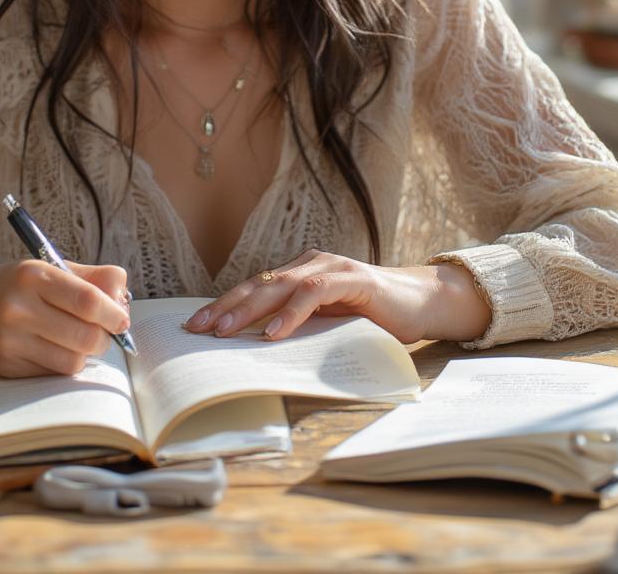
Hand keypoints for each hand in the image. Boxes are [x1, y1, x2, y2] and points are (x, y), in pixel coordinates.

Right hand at [0, 259, 130, 378]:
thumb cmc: (18, 285)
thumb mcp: (50, 269)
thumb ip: (92, 278)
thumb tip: (124, 299)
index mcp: (34, 276)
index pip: (87, 300)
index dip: (113, 314)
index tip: (122, 321)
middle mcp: (18, 308)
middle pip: (85, 336)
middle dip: (103, 339)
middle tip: (103, 334)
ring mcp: (9, 340)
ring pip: (71, 361)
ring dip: (83, 355)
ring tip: (76, 341)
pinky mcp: (3, 366)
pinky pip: (51, 374)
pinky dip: (61, 365)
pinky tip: (52, 350)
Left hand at [182, 250, 491, 344]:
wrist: (423, 304)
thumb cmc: (373, 319)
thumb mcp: (327, 326)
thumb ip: (299, 328)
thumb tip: (256, 352)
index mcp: (301, 274)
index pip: (254, 290)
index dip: (224, 306)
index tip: (195, 327)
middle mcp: (311, 265)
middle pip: (259, 286)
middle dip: (226, 307)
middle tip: (197, 329)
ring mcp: (332, 268)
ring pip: (281, 286)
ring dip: (250, 310)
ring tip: (225, 331)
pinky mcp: (353, 279)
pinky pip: (316, 293)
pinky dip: (293, 312)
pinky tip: (274, 331)